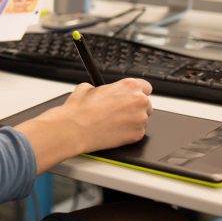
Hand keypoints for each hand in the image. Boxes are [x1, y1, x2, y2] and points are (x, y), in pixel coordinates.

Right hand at [14, 79, 151, 174]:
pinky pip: (137, 132)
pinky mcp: (137, 135)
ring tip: (114, 122)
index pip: (145, 87)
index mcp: (129, 86)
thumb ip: (103, 88)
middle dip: (135, 107)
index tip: (131, 96)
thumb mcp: (88, 87)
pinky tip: (114, 130)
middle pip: (146, 103)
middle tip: (120, 111)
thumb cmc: (80, 109)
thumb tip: (102, 91)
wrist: (75, 129)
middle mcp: (139, 101)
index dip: (137, 92)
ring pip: (143, 118)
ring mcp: (140, 119)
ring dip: (132, 120)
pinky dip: (128, 132)